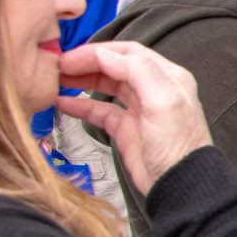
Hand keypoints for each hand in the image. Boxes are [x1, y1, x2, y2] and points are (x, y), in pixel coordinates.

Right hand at [54, 42, 212, 195]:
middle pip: (115, 66)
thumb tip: (108, 54)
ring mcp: (139, 110)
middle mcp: (154, 90)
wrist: (180, 185)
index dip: (97, 52)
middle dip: (86, 63)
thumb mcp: (163, 101)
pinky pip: (100, 111)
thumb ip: (139, 71)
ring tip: (57, 79)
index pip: (128, 53)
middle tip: (59, 66)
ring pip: (106, 86)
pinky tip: (63, 103)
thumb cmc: (180, 147)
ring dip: (81, 81)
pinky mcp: (127, 130)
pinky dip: (81, 106)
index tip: (70, 56)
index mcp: (167, 77)